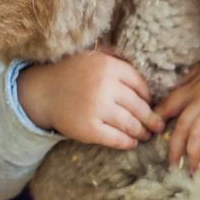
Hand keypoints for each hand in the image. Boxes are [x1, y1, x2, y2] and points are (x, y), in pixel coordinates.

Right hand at [17, 50, 163, 149]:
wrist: (42, 92)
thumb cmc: (71, 73)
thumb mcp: (93, 56)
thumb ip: (116, 60)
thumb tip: (144, 72)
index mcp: (108, 67)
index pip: (140, 85)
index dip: (148, 97)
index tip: (151, 104)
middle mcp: (105, 87)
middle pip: (139, 106)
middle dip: (151, 119)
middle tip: (157, 125)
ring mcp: (97, 108)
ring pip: (130, 124)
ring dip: (142, 132)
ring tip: (146, 135)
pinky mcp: (89, 129)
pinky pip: (116, 138)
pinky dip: (127, 142)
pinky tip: (131, 142)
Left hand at [156, 47, 199, 172]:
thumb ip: (194, 77)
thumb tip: (178, 86)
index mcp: (197, 86)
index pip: (170, 104)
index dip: (159, 121)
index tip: (153, 136)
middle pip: (183, 126)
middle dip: (174, 149)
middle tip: (172, 166)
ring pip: (199, 133)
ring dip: (193, 155)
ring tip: (192, 171)